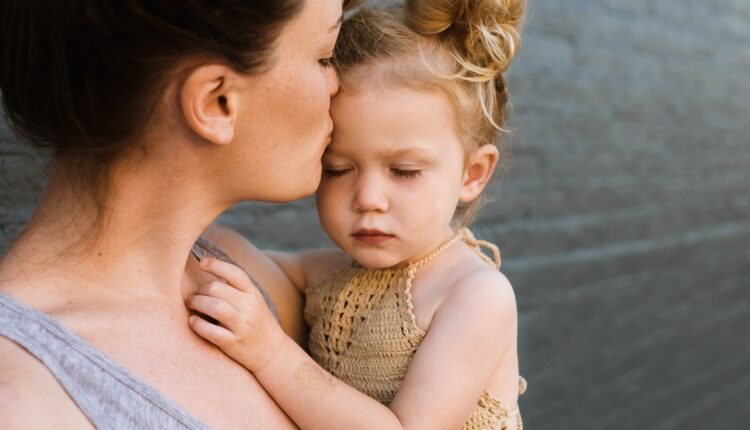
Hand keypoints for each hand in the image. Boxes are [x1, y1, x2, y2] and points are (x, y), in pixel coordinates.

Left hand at [187, 257, 285, 371]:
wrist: (272, 352)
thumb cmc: (256, 323)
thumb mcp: (253, 301)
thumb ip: (235, 288)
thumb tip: (210, 270)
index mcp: (253, 294)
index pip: (235, 273)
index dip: (216, 265)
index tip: (202, 263)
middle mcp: (249, 307)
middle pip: (217, 288)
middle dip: (200, 290)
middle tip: (194, 296)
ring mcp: (242, 326)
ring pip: (214, 306)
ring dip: (196, 303)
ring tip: (191, 304)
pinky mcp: (233, 343)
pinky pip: (210, 331)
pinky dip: (197, 324)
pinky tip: (193, 321)